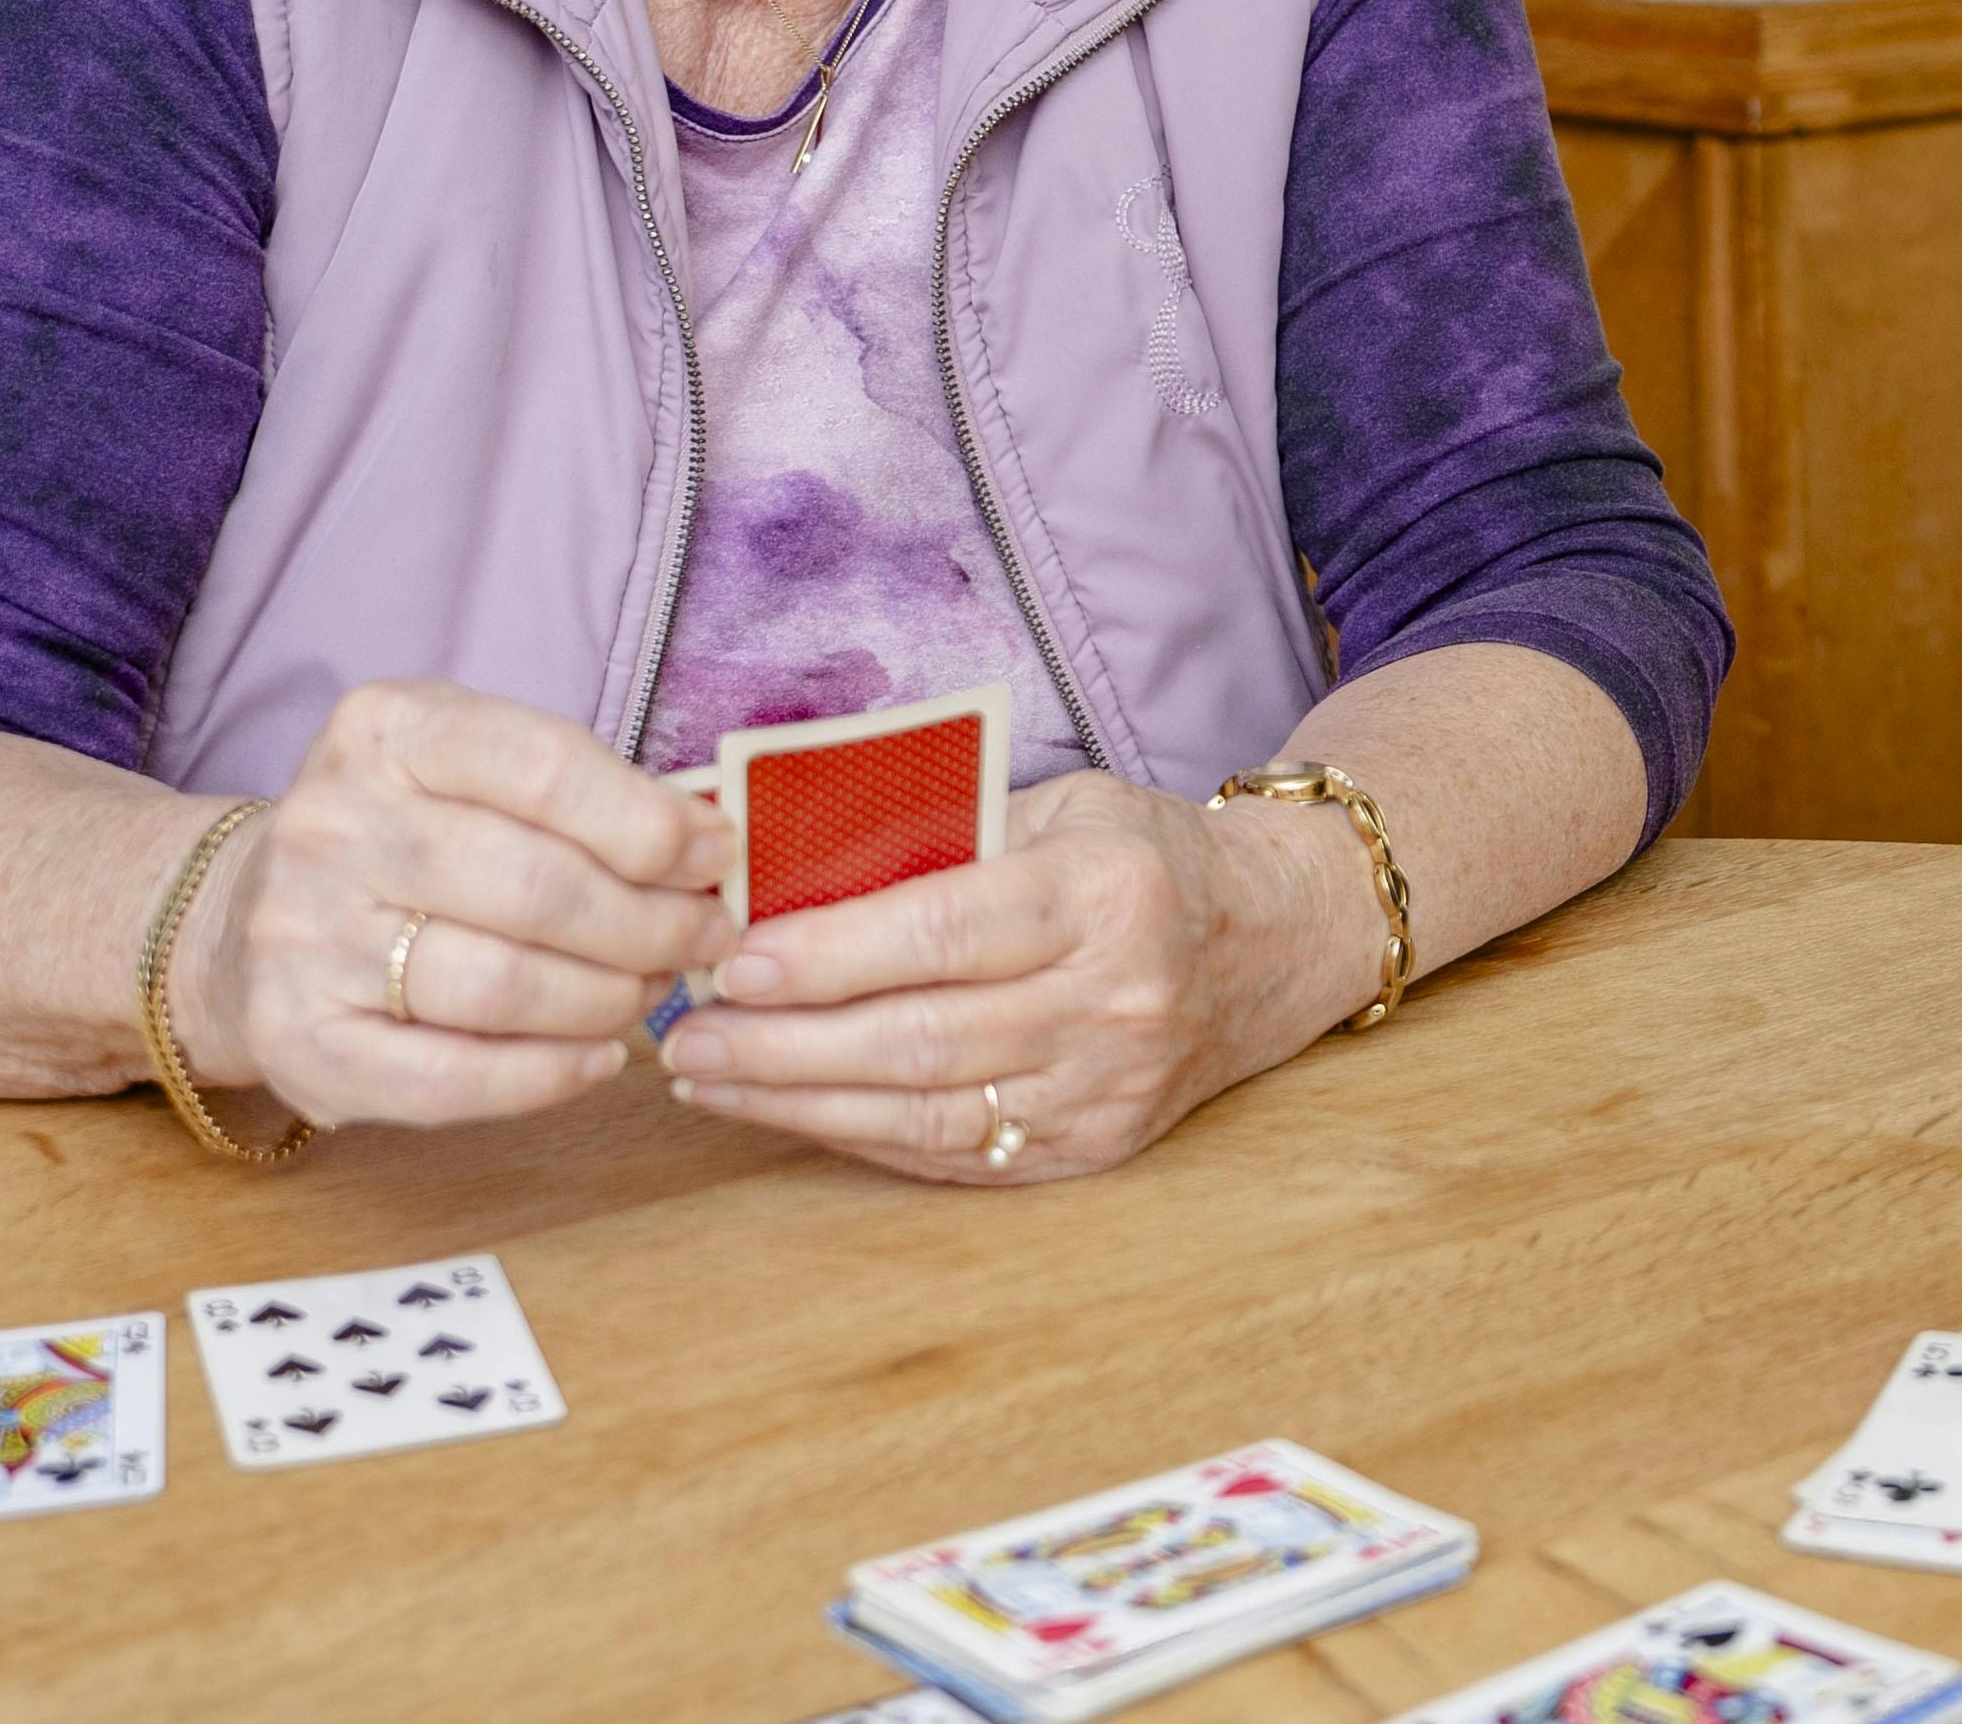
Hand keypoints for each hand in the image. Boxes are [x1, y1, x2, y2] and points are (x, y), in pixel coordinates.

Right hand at [187, 678, 730, 1127]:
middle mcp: (330, 826)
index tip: (716, 856)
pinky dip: (546, 1077)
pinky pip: (447, 1080)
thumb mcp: (473, 767)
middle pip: (535, 887)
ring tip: (651, 992)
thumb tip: (714, 844)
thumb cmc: (405, 834)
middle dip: (651, 924)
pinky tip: (598, 1058)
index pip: (544, 767)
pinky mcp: (296, 1041)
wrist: (239, 917)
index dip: (651, 823)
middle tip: (705, 940)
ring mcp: (302, 938)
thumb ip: (583, 792)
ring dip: (609, 1000)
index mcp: (386, 732)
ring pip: (500, 988)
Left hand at [655, 772, 1363, 1181]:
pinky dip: (858, 1132)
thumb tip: (768, 856)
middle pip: (925, 1036)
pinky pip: (955, 1153)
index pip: (948, 930)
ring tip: (709, 1075)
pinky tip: (787, 1108)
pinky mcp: (1093, 1147)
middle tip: (690, 1032)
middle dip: (786, 1041)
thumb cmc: (1138, 858)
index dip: (832, 953)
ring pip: (929, 1110)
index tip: (735, 959)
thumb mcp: (1056, 808)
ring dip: (800, 1099)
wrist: (1271, 942)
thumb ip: (933, 831)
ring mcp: (1108, 1087)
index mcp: (1108, 893)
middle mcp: (1117, 999)